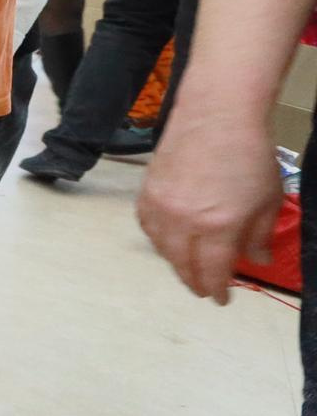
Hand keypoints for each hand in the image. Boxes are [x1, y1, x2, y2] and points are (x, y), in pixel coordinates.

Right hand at [138, 112, 283, 302]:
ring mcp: (161, 206)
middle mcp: (184, 221)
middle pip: (183, 265)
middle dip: (194, 281)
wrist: (217, 116)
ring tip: (186, 266)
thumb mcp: (268, 200)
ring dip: (175, 262)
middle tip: (203, 289)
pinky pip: (147, 226)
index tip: (221, 300)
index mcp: (218, 226)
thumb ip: (260, 235)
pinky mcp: (147, 192)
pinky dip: (158, 239)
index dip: (217, 290)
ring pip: (161, 248)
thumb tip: (257, 260)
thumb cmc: (250, 156)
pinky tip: (168, 239)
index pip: (212, 271)